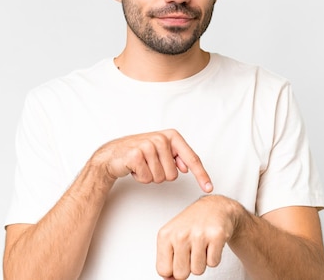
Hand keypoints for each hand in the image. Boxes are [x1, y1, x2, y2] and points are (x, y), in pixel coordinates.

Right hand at [92, 129, 212, 192]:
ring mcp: (148, 145)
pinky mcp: (136, 155)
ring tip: (142, 166)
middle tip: (150, 165)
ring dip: (150, 177)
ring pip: (160, 178)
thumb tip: (185, 168)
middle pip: (173, 175)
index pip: (191, 158)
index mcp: (172, 136)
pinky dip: (140, 177)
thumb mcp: (162, 152)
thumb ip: (177, 158)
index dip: (201, 175)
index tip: (209, 187)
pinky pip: (147, 178)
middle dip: (161, 175)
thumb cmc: (140, 153)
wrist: (114, 154)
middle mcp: (161, 138)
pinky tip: (134, 168)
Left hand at [156, 195, 241, 279]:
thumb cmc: (192, 223)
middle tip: (191, 250)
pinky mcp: (216, 236)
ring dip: (201, 261)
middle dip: (187, 267)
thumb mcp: (172, 237)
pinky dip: (214, 256)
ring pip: (198, 271)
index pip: (163, 270)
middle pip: (181, 274)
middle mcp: (180, 234)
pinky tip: (211, 242)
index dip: (172, 268)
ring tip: (202, 244)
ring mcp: (198, 235)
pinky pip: (213, 263)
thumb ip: (167, 259)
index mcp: (166, 235)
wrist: (215, 207)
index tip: (178, 257)